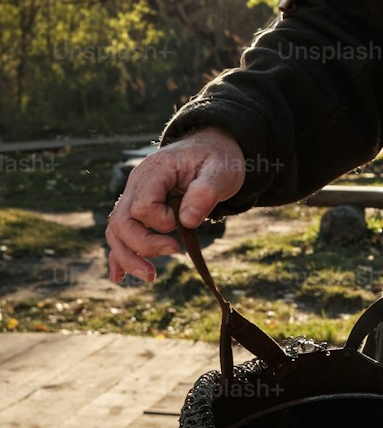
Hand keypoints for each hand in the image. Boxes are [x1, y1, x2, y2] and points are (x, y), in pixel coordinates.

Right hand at [106, 128, 246, 284]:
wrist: (212, 150)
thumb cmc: (217, 159)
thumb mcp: (221, 171)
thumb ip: (205, 192)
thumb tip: (186, 221)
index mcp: (155, 170)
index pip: (142, 206)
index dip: (161, 221)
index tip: (184, 221)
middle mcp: (137, 183)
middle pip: (122, 221)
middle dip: (141, 246)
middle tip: (172, 252)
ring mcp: (134, 196)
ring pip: (116, 231)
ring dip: (129, 257)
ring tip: (150, 277)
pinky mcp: (138, 209)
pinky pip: (120, 233)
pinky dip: (119, 255)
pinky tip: (119, 277)